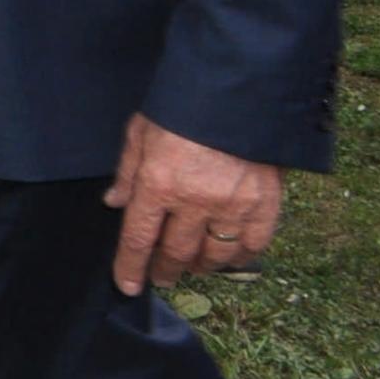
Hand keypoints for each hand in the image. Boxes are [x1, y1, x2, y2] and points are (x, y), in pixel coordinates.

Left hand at [104, 113, 284, 295]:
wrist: (238, 92)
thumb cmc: (182, 109)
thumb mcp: (141, 132)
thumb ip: (127, 171)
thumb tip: (114, 203)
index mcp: (158, 184)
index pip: (138, 239)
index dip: (130, 267)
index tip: (128, 286)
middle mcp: (195, 201)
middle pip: (175, 252)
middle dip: (165, 270)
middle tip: (161, 276)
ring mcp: (233, 206)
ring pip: (213, 255)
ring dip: (199, 266)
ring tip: (191, 267)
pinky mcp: (265, 204)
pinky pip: (252, 245)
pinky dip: (239, 257)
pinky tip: (229, 257)